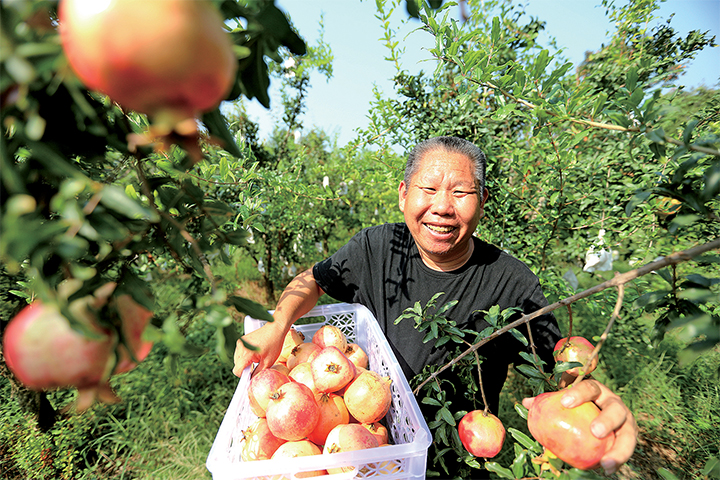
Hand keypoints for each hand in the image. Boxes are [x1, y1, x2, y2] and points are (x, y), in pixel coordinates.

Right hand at [232, 319, 287, 377]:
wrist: (275, 327)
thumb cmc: (274, 342)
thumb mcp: (268, 362)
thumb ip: (258, 373)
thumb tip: (252, 380)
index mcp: (246, 353)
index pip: (237, 370)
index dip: (243, 376)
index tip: (249, 377)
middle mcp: (240, 347)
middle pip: (237, 365)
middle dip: (245, 368)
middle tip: (257, 365)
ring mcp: (240, 342)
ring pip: (237, 358)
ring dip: (245, 361)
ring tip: (257, 357)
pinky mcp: (242, 339)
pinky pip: (239, 351)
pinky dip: (245, 354)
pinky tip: (255, 352)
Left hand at [522, 379, 637, 474]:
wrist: (600, 415)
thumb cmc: (578, 407)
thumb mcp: (566, 402)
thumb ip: (548, 402)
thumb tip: (526, 403)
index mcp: (597, 391)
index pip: (589, 387)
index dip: (578, 394)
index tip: (565, 403)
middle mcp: (614, 404)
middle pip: (615, 410)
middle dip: (607, 420)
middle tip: (595, 431)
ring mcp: (625, 422)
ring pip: (629, 434)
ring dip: (619, 450)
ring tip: (605, 463)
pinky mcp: (628, 439)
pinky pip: (625, 451)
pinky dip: (617, 461)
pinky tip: (606, 470)